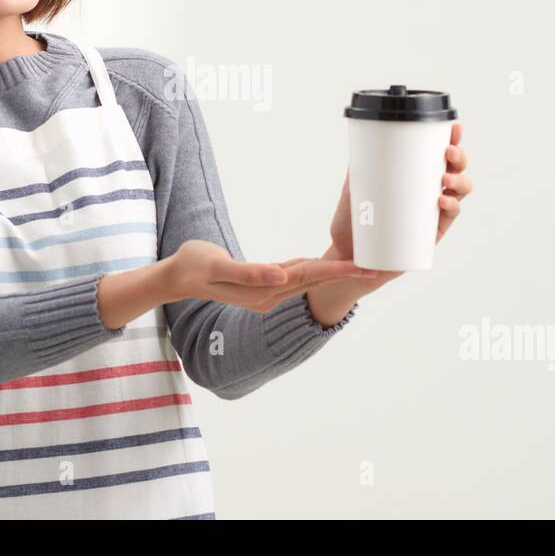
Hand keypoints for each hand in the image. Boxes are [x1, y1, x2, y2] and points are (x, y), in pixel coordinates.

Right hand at [161, 239, 367, 313]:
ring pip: (310, 278)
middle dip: (348, 274)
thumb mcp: (217, 267)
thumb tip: (282, 277)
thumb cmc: (193, 266)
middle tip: (379, 266)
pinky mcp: (264, 282)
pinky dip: (315, 267)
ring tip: (362, 265)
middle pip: (317, 280)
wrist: (175, 277)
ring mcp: (268, 289)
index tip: (364, 267)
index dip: (338, 271)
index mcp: (265, 290)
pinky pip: (296, 274)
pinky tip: (326, 262)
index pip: (309, 277)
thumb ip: (250, 274)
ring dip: (336, 272)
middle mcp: (272, 293)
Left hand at [329, 122, 472, 259]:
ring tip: (445, 177)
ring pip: (459, 191)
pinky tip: (442, 200)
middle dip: (459, 156)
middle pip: (455, 169)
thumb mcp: (352, 193)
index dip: (451, 139)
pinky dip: (451, 206)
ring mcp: (432, 213)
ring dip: (460, 180)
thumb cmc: (353, 224)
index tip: (454, 127)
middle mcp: (427, 192)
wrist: (348, 258)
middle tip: (448, 151)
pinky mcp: (431, 235)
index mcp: (414, 177)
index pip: (437, 154)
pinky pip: (449, 218)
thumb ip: (356, 173)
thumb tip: (360, 149)